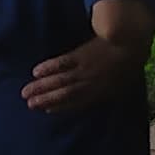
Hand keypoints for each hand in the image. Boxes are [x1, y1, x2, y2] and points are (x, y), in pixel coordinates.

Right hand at [23, 31, 146, 114]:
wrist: (127, 43)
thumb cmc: (128, 65)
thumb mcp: (122, 85)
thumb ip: (107, 93)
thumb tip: (99, 98)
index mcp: (98, 93)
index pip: (75, 102)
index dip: (60, 107)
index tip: (46, 110)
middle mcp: (86, 84)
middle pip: (62, 94)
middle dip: (45, 99)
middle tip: (29, 104)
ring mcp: (81, 69)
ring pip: (58, 80)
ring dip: (42, 87)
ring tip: (27, 92)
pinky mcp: (78, 55)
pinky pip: (61, 63)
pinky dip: (48, 68)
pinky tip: (36, 71)